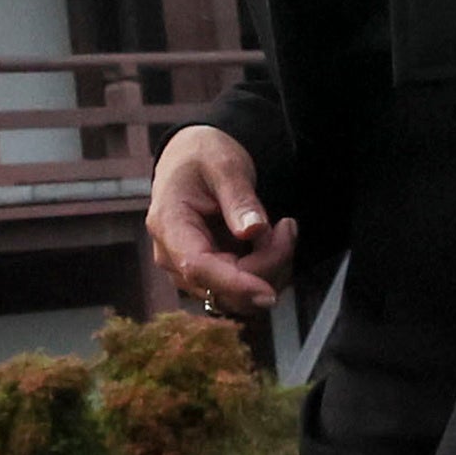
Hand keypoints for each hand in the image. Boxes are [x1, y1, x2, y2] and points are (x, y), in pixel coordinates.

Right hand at [147, 124, 299, 318]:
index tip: (269, 293)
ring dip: (270, 268)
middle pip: (223, 287)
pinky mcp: (207, 278)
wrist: (191, 160)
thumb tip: (253, 231)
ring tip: (279, 229)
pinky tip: (270, 243)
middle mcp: (171, 256)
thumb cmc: (204, 157)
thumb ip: (240, 199)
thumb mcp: (225, 166)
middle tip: (287, 226)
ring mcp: (187, 272)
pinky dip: (265, 272)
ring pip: (237, 296)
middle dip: (266, 264)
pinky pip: (241, 292)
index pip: (197, 266)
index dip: (234, 284)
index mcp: (168, 224)